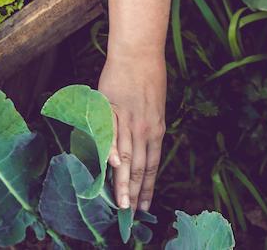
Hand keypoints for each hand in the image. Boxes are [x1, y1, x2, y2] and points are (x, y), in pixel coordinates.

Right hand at [98, 50, 166, 212]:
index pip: (153, 165)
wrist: (138, 52)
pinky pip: (110, 134)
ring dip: (123, 182)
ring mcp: (129, 119)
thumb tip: (143, 149)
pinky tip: (110, 167)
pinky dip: (110, 151)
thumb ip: (149, 128)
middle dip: (135, 193)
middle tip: (131, 214)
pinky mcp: (112, 109)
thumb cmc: (148, 77)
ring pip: (126, 156)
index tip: (145, 205)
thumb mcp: (155, 106)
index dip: (149, 187)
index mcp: (156, 129)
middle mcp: (145, 128)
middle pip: (140, 167)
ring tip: (120, 203)